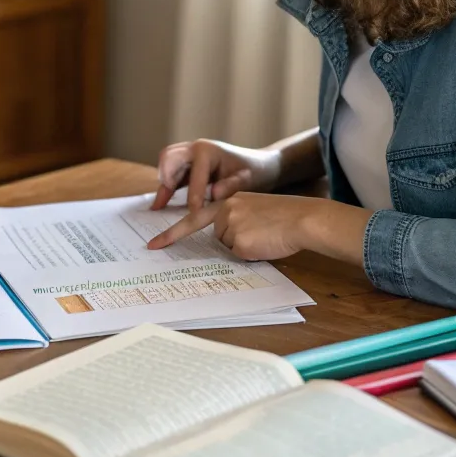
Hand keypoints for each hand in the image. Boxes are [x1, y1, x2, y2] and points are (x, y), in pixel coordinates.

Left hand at [148, 192, 313, 258]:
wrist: (302, 217)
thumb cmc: (283, 216)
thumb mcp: (252, 208)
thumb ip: (233, 218)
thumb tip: (224, 238)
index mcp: (226, 200)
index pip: (193, 219)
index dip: (172, 234)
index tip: (153, 245)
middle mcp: (224, 211)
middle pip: (218, 237)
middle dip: (236, 240)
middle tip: (259, 232)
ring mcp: (230, 227)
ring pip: (229, 247)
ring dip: (245, 247)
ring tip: (265, 235)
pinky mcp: (240, 242)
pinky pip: (239, 256)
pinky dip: (252, 254)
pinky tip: (266, 243)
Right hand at [152, 139, 280, 212]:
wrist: (259, 165)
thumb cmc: (254, 171)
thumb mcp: (246, 180)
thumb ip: (231, 186)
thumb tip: (214, 193)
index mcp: (207, 150)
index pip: (194, 176)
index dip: (194, 198)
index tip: (194, 216)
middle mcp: (194, 147)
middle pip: (168, 158)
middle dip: (167, 180)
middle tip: (165, 201)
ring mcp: (190, 153)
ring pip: (165, 162)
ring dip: (163, 183)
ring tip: (158, 206)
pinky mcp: (188, 163)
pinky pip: (170, 172)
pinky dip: (166, 187)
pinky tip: (160, 204)